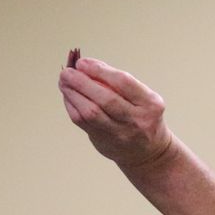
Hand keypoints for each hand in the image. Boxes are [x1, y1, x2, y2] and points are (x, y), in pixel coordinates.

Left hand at [59, 56, 176, 168]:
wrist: (147, 152)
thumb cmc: (141, 115)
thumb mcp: (143, 98)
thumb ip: (118, 82)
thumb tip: (86, 64)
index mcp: (150, 104)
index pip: (123, 82)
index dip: (100, 70)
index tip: (83, 63)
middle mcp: (137, 120)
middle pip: (106, 99)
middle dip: (82, 82)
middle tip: (67, 72)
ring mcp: (121, 134)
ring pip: (91, 113)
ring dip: (73, 94)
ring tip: (63, 82)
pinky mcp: (104, 142)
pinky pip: (83, 122)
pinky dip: (72, 106)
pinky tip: (68, 96)